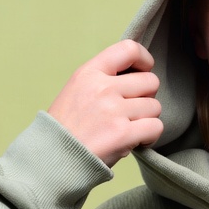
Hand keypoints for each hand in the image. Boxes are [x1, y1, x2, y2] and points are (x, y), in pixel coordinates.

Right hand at [48, 39, 162, 166]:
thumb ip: (103, 79)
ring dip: (147, 120)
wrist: (53, 159)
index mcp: (89, 73)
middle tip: (133, 111)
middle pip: (151, 81)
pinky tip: (136, 141)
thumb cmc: (66, 128)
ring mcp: (113, 110)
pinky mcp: (122, 133)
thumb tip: (138, 75)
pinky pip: (156, 127)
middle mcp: (101, 87)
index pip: (128, 49)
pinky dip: (150, 137)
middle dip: (148, 97)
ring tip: (130, 129)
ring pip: (155, 107)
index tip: (144, 72)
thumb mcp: (76, 91)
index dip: (144, 60)